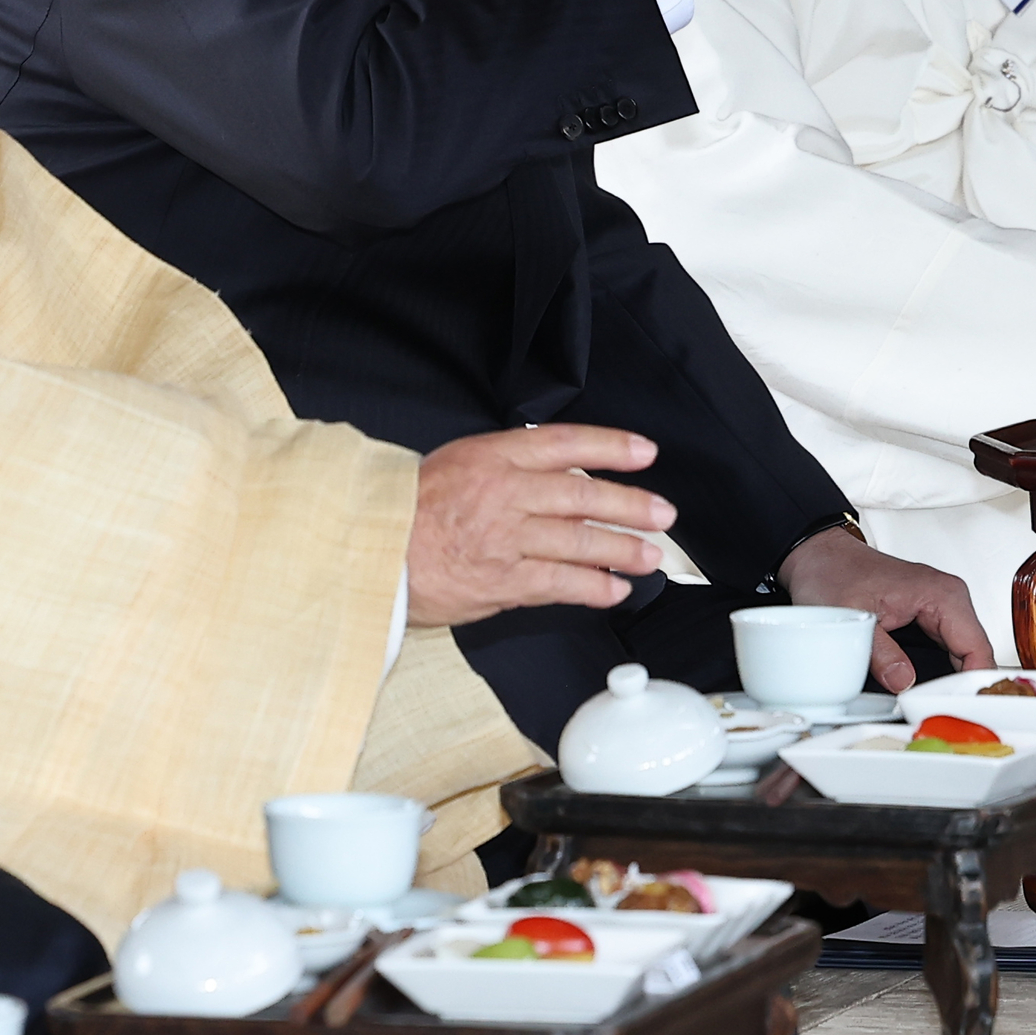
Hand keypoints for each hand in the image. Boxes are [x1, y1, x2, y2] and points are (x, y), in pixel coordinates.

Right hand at [405, 425, 675, 625]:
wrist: (373, 552)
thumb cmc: (407, 510)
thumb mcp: (456, 463)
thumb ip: (506, 465)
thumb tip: (558, 471)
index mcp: (493, 457)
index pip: (565, 444)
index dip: (611, 446)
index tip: (644, 452)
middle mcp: (505, 494)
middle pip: (583, 495)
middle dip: (630, 505)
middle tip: (662, 513)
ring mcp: (506, 539)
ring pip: (579, 541)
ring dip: (622, 549)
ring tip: (649, 555)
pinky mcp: (502, 581)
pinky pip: (561, 584)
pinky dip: (594, 588)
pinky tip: (616, 590)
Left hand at [778, 527, 995, 690]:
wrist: (818, 558)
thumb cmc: (833, 574)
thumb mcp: (854, 619)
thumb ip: (881, 654)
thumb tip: (903, 682)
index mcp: (941, 594)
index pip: (978, 649)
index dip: (972, 684)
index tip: (958, 708)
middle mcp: (948, 598)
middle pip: (975, 656)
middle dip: (963, 688)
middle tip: (941, 713)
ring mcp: (941, 608)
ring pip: (964, 656)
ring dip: (952, 682)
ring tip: (932, 706)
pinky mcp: (930, 617)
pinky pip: (949, 651)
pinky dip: (942, 673)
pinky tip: (927, 691)